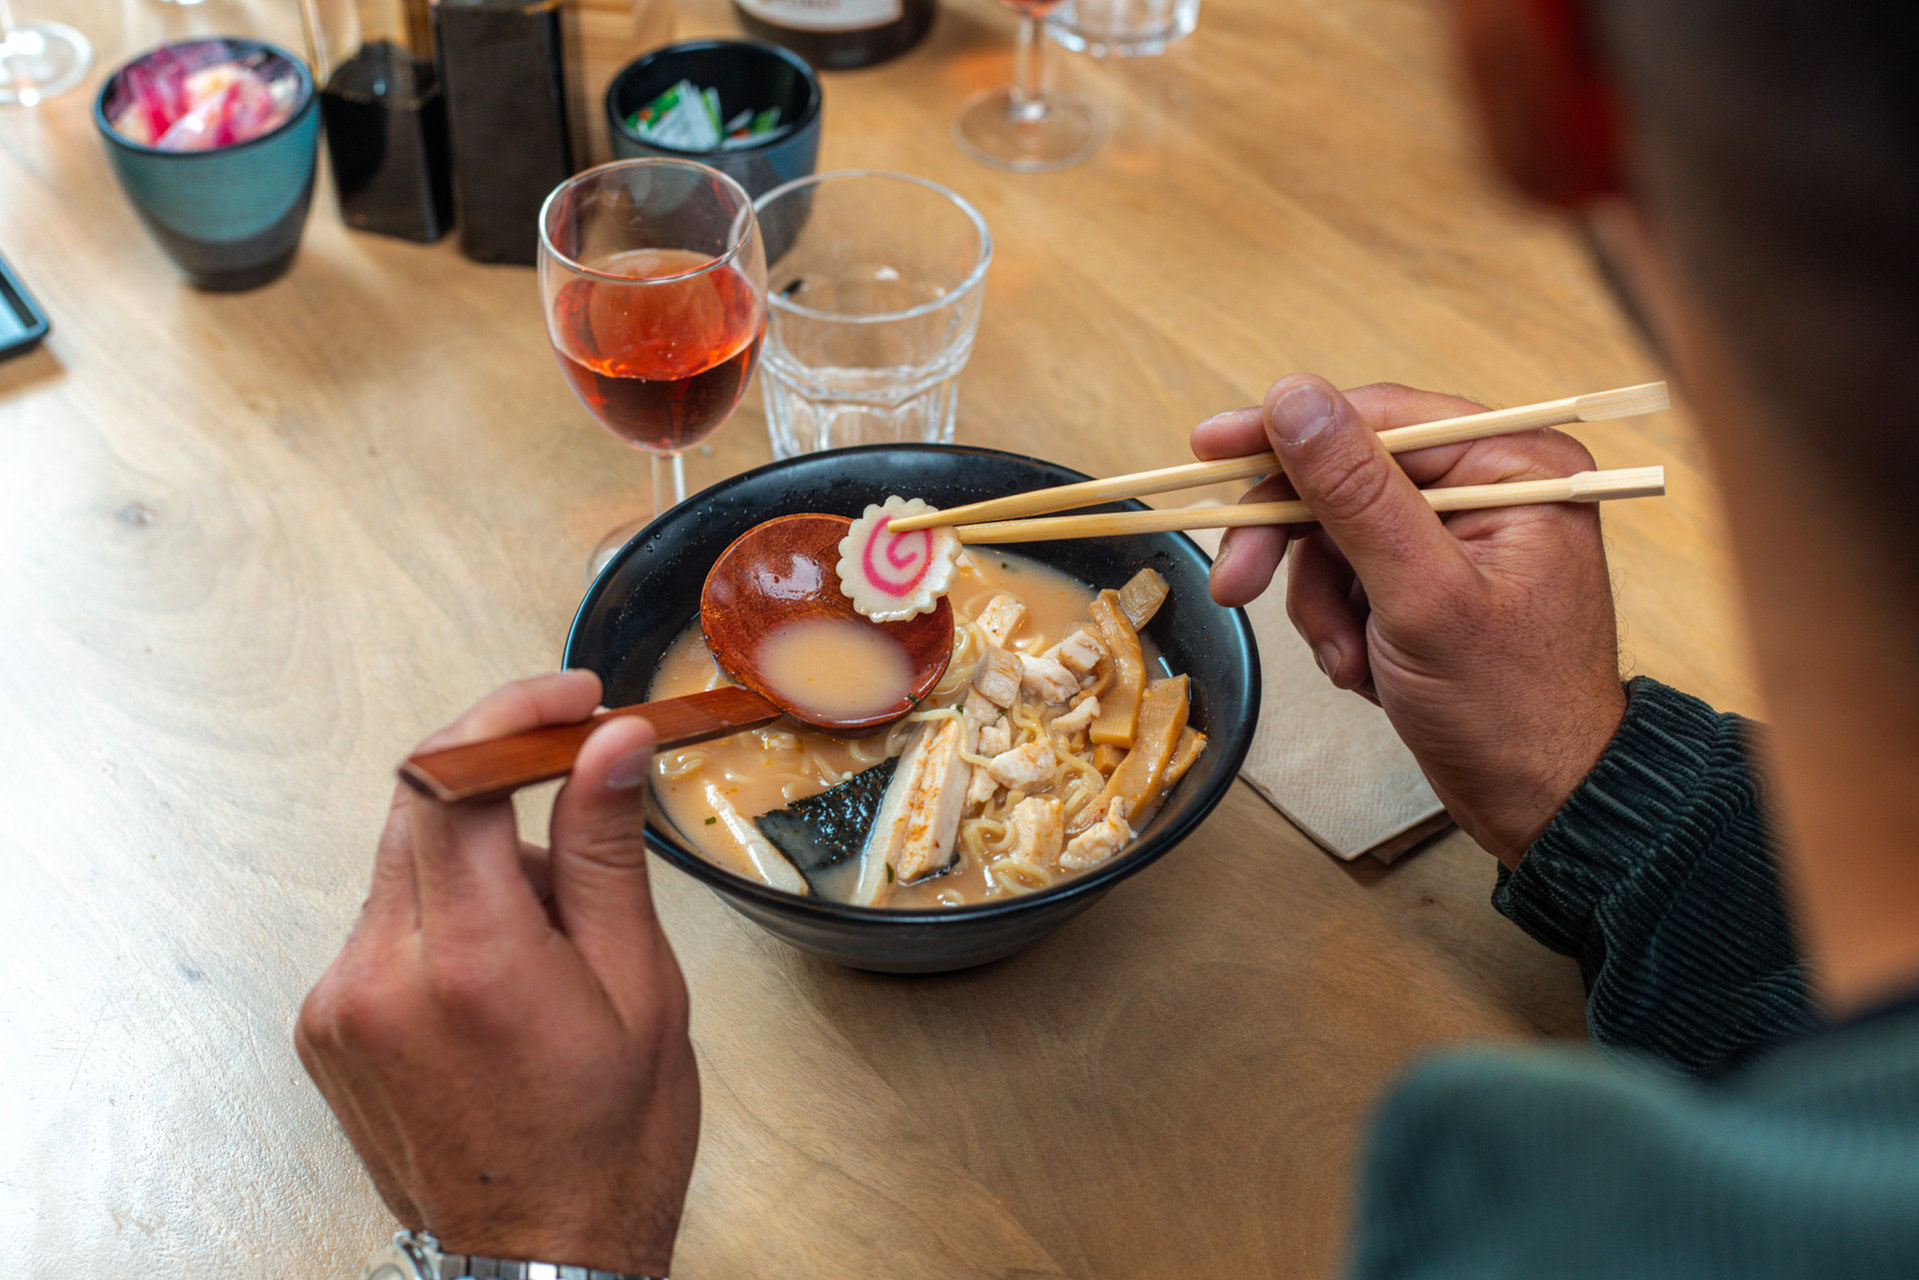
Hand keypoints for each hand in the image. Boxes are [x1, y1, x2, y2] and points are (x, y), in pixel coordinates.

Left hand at [295, 671, 697, 1274]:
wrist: (541, 1258)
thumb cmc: (607, 1143)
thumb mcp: (641, 986)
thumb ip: (604, 852)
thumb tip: (607, 746)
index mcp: (469, 963)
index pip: (451, 778)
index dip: (509, 713)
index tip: (566, 700)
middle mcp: (378, 976)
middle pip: (417, 805)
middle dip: (503, 776)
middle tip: (578, 778)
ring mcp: (339, 1002)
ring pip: (406, 860)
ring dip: (479, 855)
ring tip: (555, 935)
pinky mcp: (325, 1020)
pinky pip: (386, 917)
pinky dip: (448, 910)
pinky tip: (503, 971)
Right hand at [1194, 377, 1626, 864]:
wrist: (1544, 805)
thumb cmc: (1509, 711)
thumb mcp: (1420, 596)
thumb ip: (1354, 492)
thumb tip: (1292, 396)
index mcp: (1516, 466)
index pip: (1377, 418)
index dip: (1285, 433)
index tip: (1209, 448)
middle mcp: (1492, 486)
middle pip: (1347, 476)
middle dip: (1294, 541)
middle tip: (1236, 584)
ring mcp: (1460, 537)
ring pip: (1337, 534)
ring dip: (1323, 602)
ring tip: (1351, 660)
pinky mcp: (1433, 582)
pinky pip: (1350, 577)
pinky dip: (1340, 625)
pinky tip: (1367, 669)